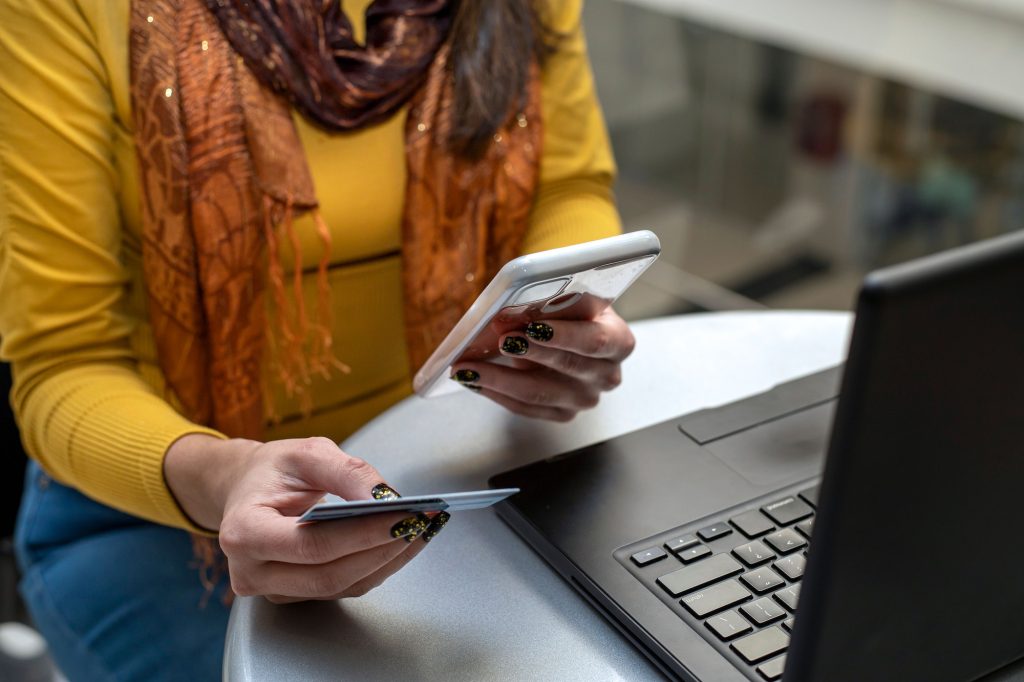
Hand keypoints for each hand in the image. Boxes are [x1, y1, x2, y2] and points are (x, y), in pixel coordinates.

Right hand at [165, 435, 447, 602]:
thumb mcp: (307, 454)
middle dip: (382, 549)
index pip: (312, 544)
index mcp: (243, 531)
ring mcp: (272, 589)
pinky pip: (344, 587)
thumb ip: (348, 473)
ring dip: (388, 560)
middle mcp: (251, 571)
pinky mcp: (295, 594)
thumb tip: (386, 499)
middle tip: (421, 522)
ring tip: (422, 529)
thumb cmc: (272, 471)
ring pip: (341, 586)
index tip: (404, 515)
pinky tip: (403, 542)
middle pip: (329, 574)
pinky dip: (378, 565)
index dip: (363, 534)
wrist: (247, 490)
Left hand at [450, 307, 634, 420]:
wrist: (573, 335)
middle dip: (530, 352)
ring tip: (469, 365)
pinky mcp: (562, 413)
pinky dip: (496, 392)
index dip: (564, 335)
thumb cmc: (571, 313)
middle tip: (500, 340)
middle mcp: (607, 375)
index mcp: (618, 341)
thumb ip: (549, 304)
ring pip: (539, 393)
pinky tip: (474, 379)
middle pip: (567, 366)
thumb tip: (509, 314)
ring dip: (500, 378)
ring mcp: (584, 399)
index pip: (594, 341)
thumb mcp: (569, 300)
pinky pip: (526, 407)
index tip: (533, 326)